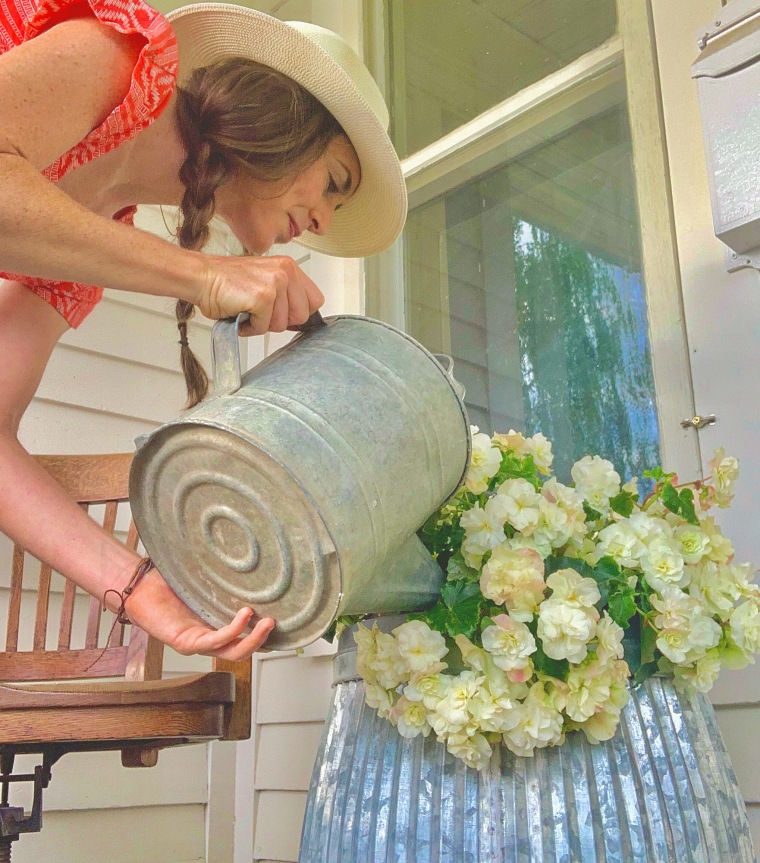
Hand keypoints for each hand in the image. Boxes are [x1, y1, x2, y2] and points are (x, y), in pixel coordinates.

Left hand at [123, 566, 274, 660]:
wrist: (138, 587)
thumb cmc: (167, 582)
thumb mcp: (203, 577)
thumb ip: (222, 572)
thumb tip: (245, 546)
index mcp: (214, 624)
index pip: (243, 637)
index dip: (263, 635)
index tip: (285, 620)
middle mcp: (208, 637)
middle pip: (243, 650)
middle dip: (264, 641)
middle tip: (280, 624)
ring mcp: (198, 642)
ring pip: (233, 652)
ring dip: (254, 640)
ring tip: (269, 623)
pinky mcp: (186, 642)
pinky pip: (215, 641)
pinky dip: (234, 630)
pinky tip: (245, 614)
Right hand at [195, 254, 323, 334]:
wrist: (201, 277)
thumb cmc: (228, 282)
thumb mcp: (266, 283)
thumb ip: (286, 295)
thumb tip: (299, 319)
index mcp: (289, 267)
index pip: (315, 300)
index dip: (298, 313)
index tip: (282, 314)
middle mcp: (286, 272)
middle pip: (302, 316)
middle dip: (280, 321)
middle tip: (259, 312)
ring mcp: (275, 283)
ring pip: (282, 325)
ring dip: (261, 324)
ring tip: (246, 309)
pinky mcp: (263, 297)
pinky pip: (263, 327)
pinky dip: (248, 327)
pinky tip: (239, 313)